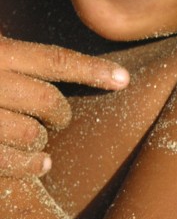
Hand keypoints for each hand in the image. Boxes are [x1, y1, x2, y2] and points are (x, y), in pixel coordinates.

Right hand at [0, 36, 128, 177]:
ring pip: (32, 135)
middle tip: (58, 117)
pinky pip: (10, 162)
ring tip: (35, 136)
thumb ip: (15, 53)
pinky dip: (29, 165)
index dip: (92, 71)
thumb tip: (55, 58)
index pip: (55, 60)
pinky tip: (43, 164)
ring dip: (40, 139)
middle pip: (48, 101)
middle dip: (60, 113)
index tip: (123, 79)